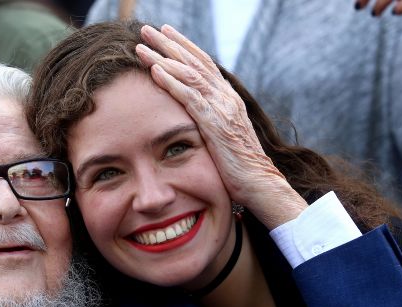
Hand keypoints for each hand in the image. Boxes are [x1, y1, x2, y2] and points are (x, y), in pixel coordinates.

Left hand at [136, 24, 307, 229]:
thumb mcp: (224, 138)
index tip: (166, 33)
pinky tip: (155, 71)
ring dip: (163, 57)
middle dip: (169, 43)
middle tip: (147, 29)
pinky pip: (189, 97)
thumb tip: (196, 116)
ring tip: (142, 45)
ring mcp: (222, 109)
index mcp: (228, 99)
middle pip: (194, 61)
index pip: (205, 64)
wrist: (259, 183)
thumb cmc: (239, 168)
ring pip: (189, 74)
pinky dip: (171, 82)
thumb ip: (212, 121)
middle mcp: (226, 98)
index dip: (184, 46)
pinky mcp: (215, 124)